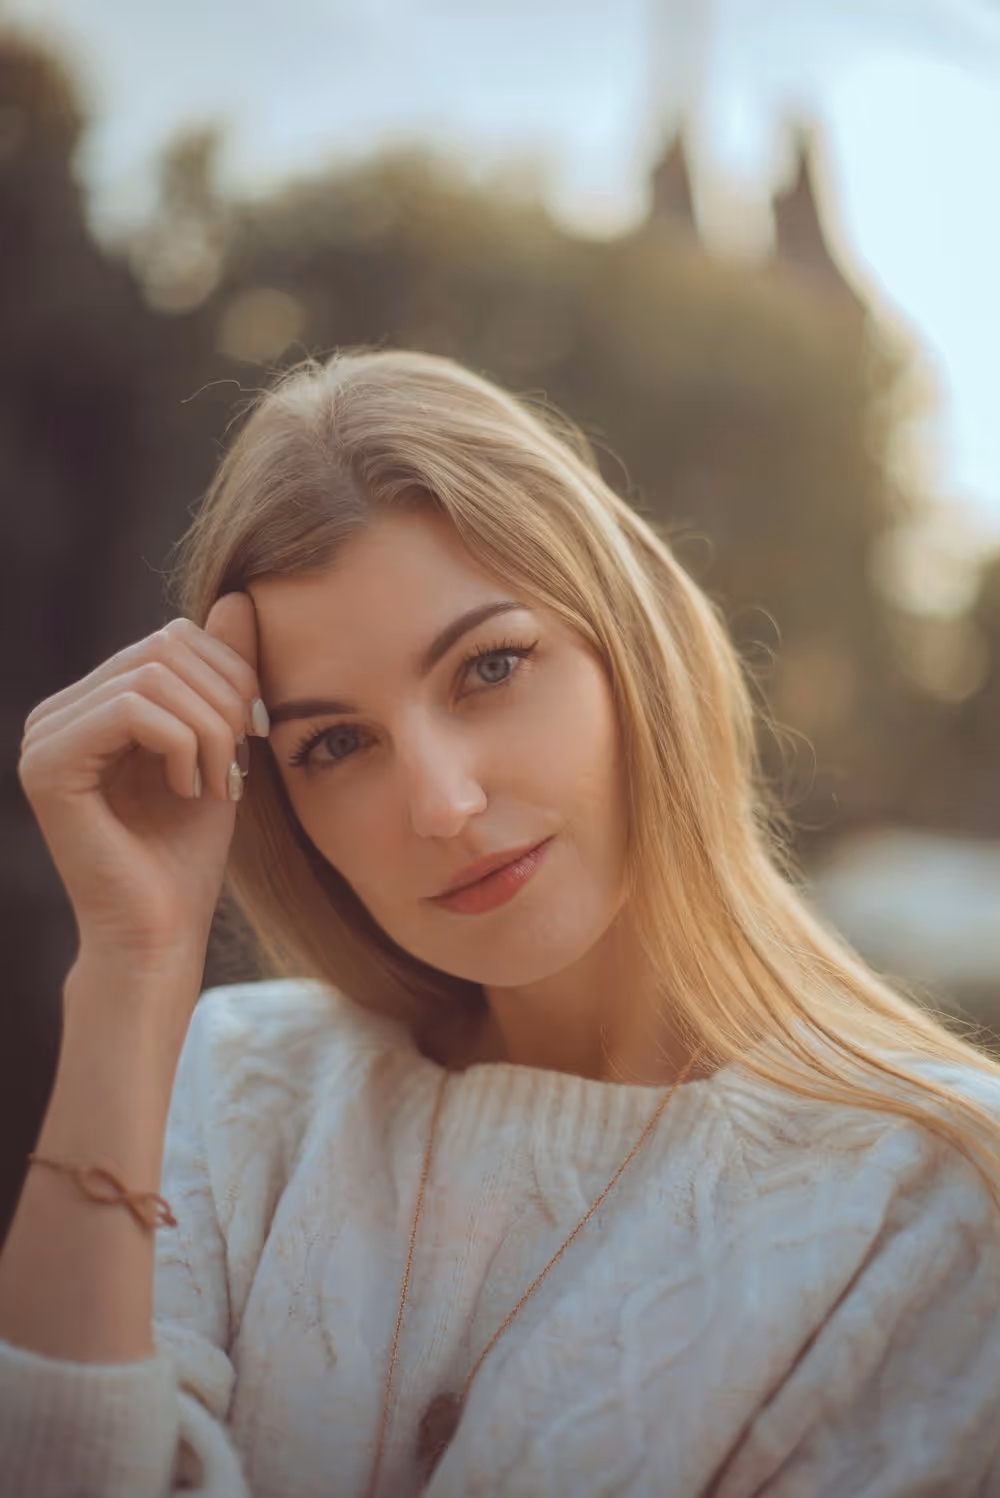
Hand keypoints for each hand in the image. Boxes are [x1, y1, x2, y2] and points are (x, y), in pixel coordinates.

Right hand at [18, 593, 267, 985]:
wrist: (162, 934)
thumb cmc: (189, 853)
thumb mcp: (222, 747)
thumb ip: (225, 675)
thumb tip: (236, 594)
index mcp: (94, 704)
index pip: (173, 638)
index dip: (231, 675)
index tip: (252, 736)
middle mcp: (58, 712)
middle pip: (164, 646)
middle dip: (224, 698)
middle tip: (238, 759)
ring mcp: (44, 736)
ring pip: (153, 676)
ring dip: (208, 729)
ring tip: (213, 781)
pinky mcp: (46, 765)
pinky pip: (132, 709)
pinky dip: (181, 744)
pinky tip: (187, 789)